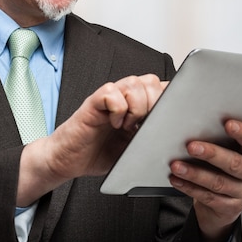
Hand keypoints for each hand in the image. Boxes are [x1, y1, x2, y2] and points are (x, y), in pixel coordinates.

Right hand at [17, 74, 166, 206]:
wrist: (68, 160)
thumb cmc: (98, 154)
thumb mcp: (134, 148)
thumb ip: (151, 136)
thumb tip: (173, 135)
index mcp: (137, 106)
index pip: (161, 88)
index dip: (169, 98)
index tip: (169, 119)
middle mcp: (123, 98)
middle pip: (151, 81)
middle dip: (155, 103)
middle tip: (146, 125)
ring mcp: (108, 98)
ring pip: (133, 83)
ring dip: (137, 106)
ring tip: (129, 126)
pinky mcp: (93, 103)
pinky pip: (111, 92)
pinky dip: (118, 109)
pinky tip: (114, 124)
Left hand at [169, 120, 241, 241]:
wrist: (226, 202)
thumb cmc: (225, 168)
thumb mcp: (229, 152)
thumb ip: (219, 141)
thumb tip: (193, 127)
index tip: (228, 123)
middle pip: (234, 164)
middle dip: (211, 154)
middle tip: (191, 146)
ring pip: (217, 182)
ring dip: (194, 173)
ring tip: (176, 166)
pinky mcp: (230, 208)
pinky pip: (207, 197)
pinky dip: (189, 187)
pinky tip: (177, 179)